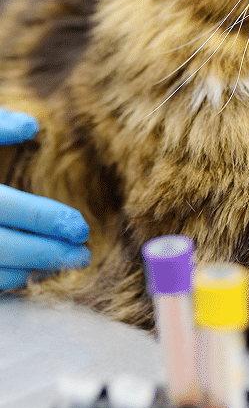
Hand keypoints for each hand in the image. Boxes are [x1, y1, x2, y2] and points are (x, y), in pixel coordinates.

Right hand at [0, 109, 89, 289]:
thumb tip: (31, 127)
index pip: (6, 206)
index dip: (43, 217)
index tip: (78, 225)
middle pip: (0, 245)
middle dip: (44, 252)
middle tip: (81, 252)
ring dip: (28, 270)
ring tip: (65, 264)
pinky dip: (4, 280)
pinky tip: (28, 273)